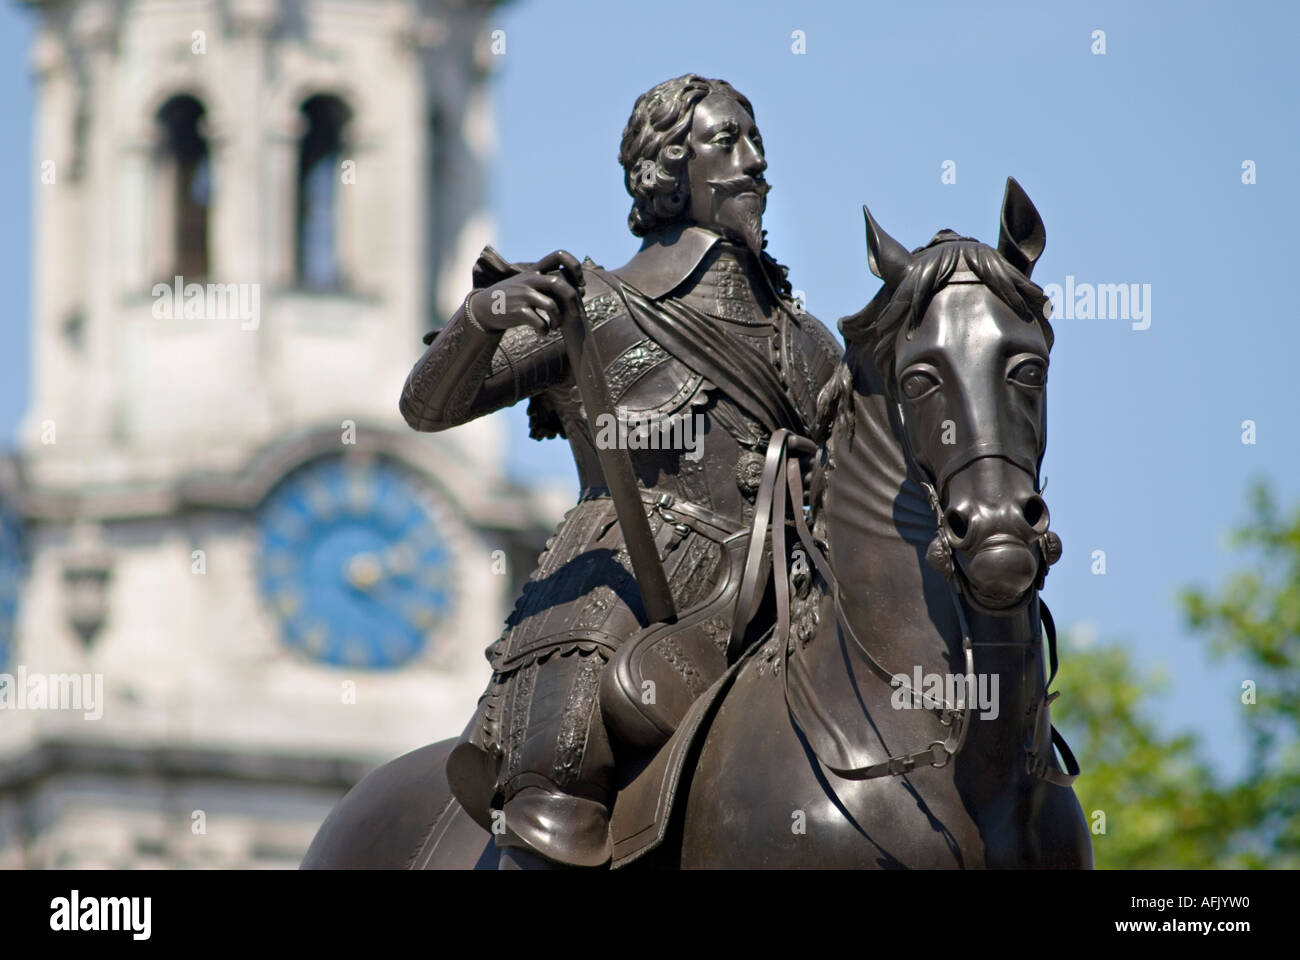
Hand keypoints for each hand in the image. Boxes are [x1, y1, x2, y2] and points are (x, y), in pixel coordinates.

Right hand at [467, 250, 584, 333]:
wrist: (485, 307)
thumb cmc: (516, 297)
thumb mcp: (530, 283)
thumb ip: (552, 284)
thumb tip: (581, 291)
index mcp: (536, 270)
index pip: (559, 255)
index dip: (574, 267)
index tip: (580, 284)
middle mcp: (531, 279)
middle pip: (559, 283)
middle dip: (573, 299)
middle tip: (575, 314)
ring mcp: (523, 295)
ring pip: (552, 306)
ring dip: (558, 320)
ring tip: (555, 326)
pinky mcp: (518, 311)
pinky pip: (540, 323)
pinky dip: (545, 331)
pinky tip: (543, 333)